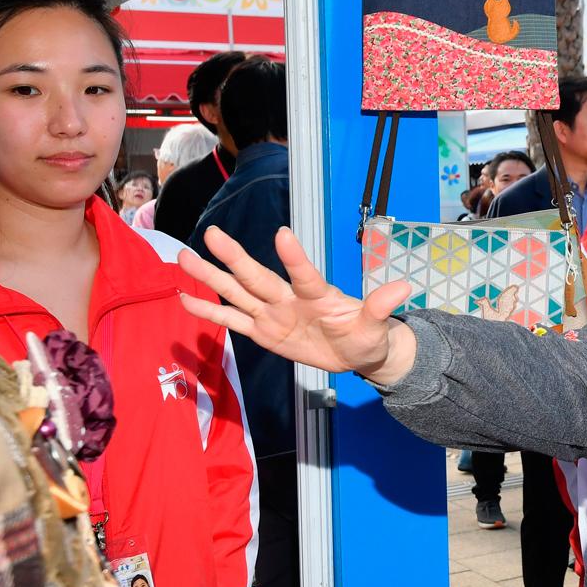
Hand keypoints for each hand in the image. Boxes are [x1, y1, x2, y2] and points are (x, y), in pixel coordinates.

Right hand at [178, 226, 414, 382]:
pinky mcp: (263, 332)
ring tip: (184, 258)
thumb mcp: (377, 326)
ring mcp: (273, 314)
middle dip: (235, 257)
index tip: (282, 234)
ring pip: (237, 293)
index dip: (294, 258)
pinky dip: (210, 313)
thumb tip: (403, 289)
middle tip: (212, 233)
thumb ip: (380, 307)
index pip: (304, 274)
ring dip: (211, 277)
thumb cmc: (367, 335)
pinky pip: (233, 321)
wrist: (356, 352)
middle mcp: (289, 298)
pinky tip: (185, 298)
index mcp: (318, 294)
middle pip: (258, 276)